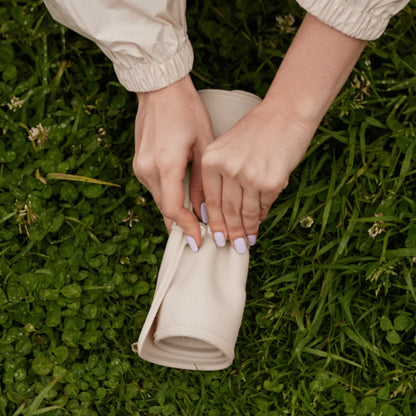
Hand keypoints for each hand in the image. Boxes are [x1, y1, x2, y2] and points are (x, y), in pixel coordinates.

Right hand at [133, 75, 214, 249]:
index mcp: (166, 164)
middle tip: (199, 237)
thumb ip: (202, 182)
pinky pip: (154, 188)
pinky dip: (167, 198)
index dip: (186, 228)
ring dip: (174, 212)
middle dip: (181, 225)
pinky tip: (181, 200)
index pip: (173, 209)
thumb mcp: (203, 146)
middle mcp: (147, 169)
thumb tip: (204, 211)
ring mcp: (140, 167)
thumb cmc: (186, 110)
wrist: (160, 88)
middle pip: (163, 209)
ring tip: (194, 222)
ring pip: (158, 200)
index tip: (198, 241)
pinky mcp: (139, 163)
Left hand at [201, 98, 313, 252]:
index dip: (214, 222)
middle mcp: (227, 169)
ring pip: (246, 212)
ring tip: (246, 241)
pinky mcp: (270, 182)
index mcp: (211, 160)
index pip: (210, 200)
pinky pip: (264, 206)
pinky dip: (262, 216)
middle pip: (227, 210)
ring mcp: (249, 176)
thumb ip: (220, 176)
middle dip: (231, 231)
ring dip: (246, 229)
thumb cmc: (256, 131)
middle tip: (233, 246)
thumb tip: (224, 211)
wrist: (285, 115)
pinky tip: (259, 223)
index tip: (217, 236)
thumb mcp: (227, 148)